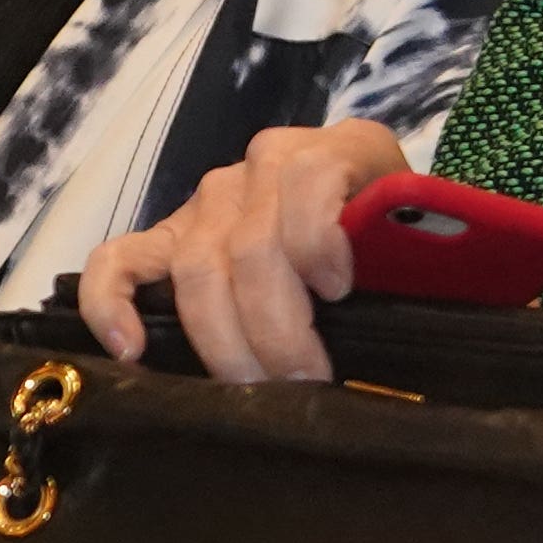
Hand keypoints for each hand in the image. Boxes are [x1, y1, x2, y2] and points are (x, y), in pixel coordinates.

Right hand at [73, 119, 420, 380]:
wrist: (382, 224)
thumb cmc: (409, 249)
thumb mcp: (428, 244)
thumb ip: (413, 261)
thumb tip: (392, 323)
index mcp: (342, 151)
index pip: (310, 182)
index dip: (318, 242)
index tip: (341, 295)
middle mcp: (270, 163)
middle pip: (250, 247)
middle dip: (276, 328)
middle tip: (304, 385)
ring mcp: (214, 198)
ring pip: (198, 267)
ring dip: (226, 341)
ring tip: (258, 391)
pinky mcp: (170, 235)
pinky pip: (120, 261)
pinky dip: (114, 304)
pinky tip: (132, 350)